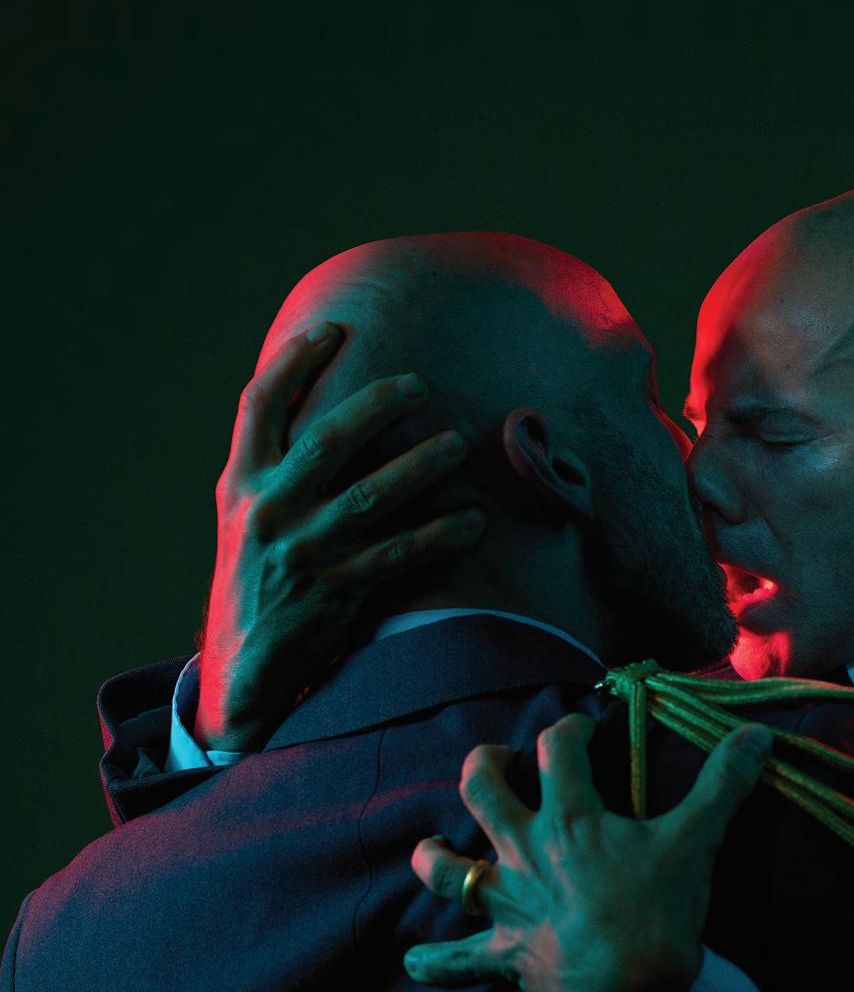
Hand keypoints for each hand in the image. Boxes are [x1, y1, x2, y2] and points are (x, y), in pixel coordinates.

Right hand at [196, 321, 484, 750]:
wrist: (243, 660)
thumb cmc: (257, 568)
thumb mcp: (246, 511)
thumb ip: (277, 463)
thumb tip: (326, 401)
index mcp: (241, 483)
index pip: (259, 406)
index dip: (293, 363)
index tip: (331, 331)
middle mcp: (267, 510)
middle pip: (326, 439)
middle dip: (376, 405)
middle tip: (420, 385)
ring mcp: (303, 550)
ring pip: (373, 494)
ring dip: (421, 465)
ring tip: (457, 444)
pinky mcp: (336, 588)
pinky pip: (400, 553)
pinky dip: (440, 535)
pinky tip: (474, 520)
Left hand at [404, 714, 771, 991]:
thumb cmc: (661, 911)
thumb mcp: (695, 838)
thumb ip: (723, 782)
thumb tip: (756, 735)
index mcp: (569, 816)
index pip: (555, 748)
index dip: (566, 730)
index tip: (581, 730)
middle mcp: (525, 851)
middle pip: (482, 792)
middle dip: (484, 767)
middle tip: (498, 761)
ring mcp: (509, 905)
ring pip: (449, 872)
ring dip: (434, 858)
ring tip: (428, 848)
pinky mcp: (506, 955)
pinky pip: (458, 961)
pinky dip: (435, 962)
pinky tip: (413, 961)